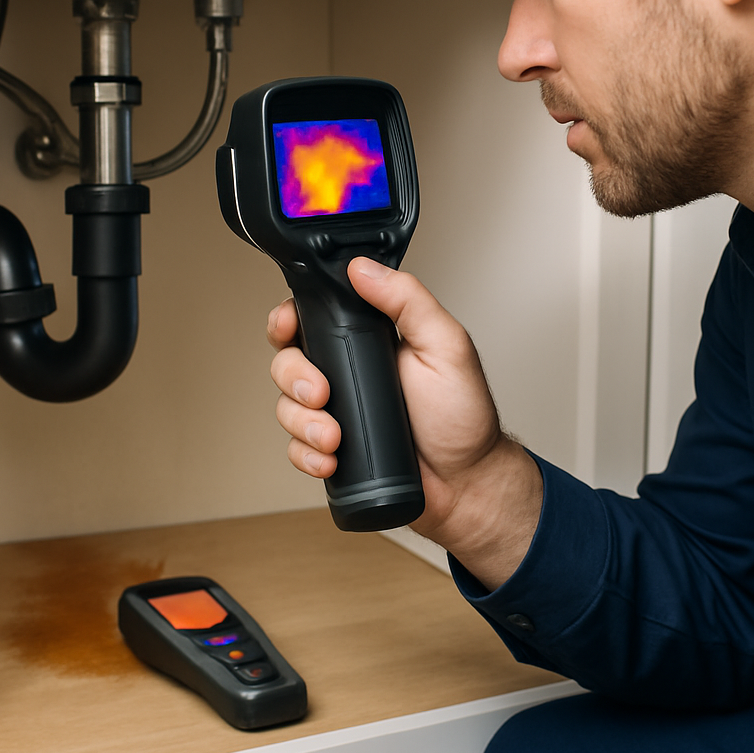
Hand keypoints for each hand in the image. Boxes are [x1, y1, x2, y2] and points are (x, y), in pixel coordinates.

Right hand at [268, 257, 542, 587]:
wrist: (466, 484)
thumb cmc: (464, 416)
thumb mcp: (446, 345)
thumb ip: (408, 300)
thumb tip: (364, 268)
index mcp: (371, 338)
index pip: (314, 316)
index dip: (290, 318)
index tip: (288, 326)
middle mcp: (349, 371)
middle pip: (289, 360)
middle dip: (294, 377)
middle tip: (321, 393)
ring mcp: (339, 411)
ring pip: (287, 406)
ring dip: (301, 422)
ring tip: (333, 437)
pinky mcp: (332, 449)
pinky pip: (296, 448)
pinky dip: (305, 454)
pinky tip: (329, 459)